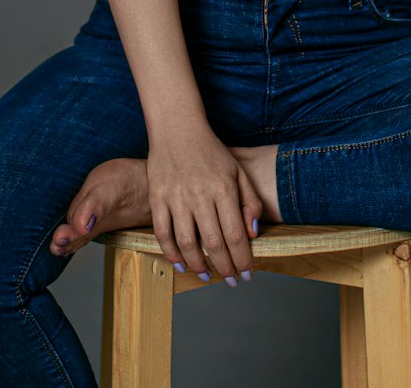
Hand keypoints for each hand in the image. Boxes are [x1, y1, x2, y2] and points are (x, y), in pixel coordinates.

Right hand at [146, 125, 262, 285]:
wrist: (178, 129)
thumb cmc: (211, 151)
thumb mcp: (237, 171)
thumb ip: (249, 201)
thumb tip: (252, 233)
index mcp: (224, 189)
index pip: (236, 234)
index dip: (242, 259)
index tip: (246, 274)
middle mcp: (201, 195)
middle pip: (214, 243)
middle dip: (225, 267)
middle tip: (230, 281)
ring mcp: (177, 197)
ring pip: (187, 242)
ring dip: (198, 265)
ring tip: (207, 275)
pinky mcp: (157, 197)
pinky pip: (163, 232)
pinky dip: (171, 253)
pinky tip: (181, 264)